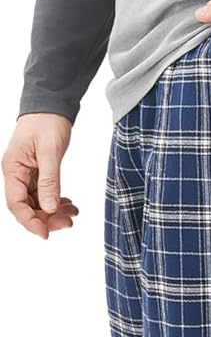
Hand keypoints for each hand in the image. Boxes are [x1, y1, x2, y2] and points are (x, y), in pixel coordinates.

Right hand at [2, 113, 77, 239]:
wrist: (52, 103)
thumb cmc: (46, 121)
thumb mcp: (50, 151)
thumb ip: (49, 181)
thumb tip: (49, 208)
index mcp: (13, 169)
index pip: (16, 204)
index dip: (30, 221)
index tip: (46, 233)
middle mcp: (16, 174)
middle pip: (27, 206)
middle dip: (46, 218)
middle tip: (67, 223)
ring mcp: (26, 173)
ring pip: (37, 202)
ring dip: (53, 211)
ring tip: (72, 214)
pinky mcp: (37, 172)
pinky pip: (44, 193)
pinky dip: (56, 201)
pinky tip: (69, 204)